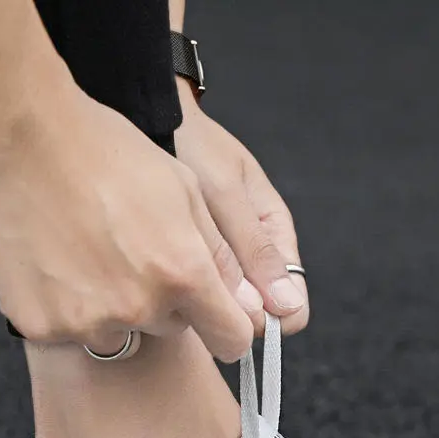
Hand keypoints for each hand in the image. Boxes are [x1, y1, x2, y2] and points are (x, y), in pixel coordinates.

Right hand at [0, 83, 261, 361]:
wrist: (13, 135)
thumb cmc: (105, 153)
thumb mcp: (185, 192)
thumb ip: (223, 257)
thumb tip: (255, 307)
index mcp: (184, 274)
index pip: (232, 340)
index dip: (230, 327)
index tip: (220, 316)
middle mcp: (139, 307)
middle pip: (174, 328)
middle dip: (167, 301)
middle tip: (135, 252)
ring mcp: (87, 321)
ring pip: (122, 332)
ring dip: (117, 308)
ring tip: (91, 253)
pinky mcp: (41, 325)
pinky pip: (72, 331)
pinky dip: (69, 307)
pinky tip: (57, 262)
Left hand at [175, 80, 308, 335]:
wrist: (147, 116)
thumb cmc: (189, 144)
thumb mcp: (223, 193)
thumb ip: (253, 250)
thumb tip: (288, 307)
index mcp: (276, 235)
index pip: (291, 306)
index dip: (266, 320)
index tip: (230, 312)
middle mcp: (256, 252)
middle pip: (258, 314)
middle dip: (230, 312)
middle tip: (189, 286)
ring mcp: (226, 258)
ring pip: (228, 308)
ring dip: (204, 304)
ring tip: (168, 275)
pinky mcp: (194, 263)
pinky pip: (200, 296)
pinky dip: (184, 295)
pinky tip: (159, 277)